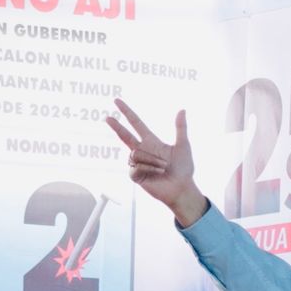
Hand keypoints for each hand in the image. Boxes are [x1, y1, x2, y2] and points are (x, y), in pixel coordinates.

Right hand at [105, 98, 207, 226]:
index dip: (127, 112)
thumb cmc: (184, 169)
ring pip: (136, 154)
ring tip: (164, 167)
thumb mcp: (183, 145)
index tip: (117, 102)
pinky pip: (136, 166)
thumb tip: (182, 110)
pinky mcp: (135, 175)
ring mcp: (137, 163)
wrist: (181, 188)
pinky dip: (149, 168)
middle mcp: (142, 150)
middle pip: (124, 135)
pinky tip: (157, 173)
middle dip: (116, 127)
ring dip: (152, 160)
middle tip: (107, 118)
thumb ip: (181, 128)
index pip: (136, 123)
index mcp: (151, 141)